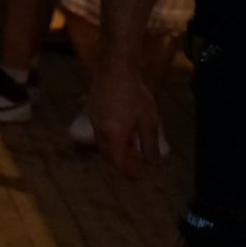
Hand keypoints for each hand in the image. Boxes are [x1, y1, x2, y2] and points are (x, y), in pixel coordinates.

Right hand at [92, 57, 161, 178]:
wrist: (116, 70)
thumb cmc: (134, 95)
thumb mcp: (148, 121)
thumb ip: (150, 144)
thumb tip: (152, 162)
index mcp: (114, 136)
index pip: (118, 163)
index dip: (128, 172)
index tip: (139, 176)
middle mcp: (100, 131)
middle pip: (108, 155)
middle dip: (122, 163)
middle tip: (138, 165)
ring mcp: (94, 120)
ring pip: (103, 144)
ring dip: (117, 150)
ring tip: (133, 148)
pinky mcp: (93, 111)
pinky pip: (101, 132)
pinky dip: (112, 138)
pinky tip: (124, 131)